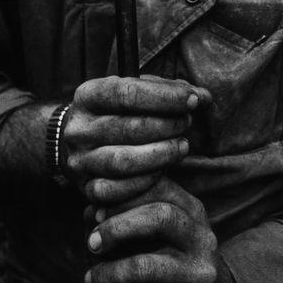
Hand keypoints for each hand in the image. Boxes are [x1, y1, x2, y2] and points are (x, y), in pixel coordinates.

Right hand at [61, 75, 210, 202]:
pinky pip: (119, 191)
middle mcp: (79, 129)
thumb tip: (203, 97)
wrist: (80, 144)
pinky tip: (164, 170)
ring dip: (162, 154)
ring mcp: (80, 160)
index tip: (194, 99)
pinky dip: (147, 181)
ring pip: (124, 162)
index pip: (128, 93)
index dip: (166, 96)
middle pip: (130, 128)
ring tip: (183, 146)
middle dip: (168, 125)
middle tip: (188, 122)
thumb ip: (168, 91)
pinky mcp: (86, 188)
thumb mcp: (134, 92)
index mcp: (88, 96)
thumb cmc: (118, 113)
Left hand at [85, 177, 248, 282]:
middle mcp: (202, 237)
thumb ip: (127, 214)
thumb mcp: (159, 230)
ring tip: (90, 280)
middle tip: (91, 243)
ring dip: (108, 274)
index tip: (94, 205)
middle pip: (159, 217)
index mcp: (193, 210)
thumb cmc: (172, 258)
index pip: (159, 187)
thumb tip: (90, 211)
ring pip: (145, 266)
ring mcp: (202, 273)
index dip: (123, 193)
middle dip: (117, 227)